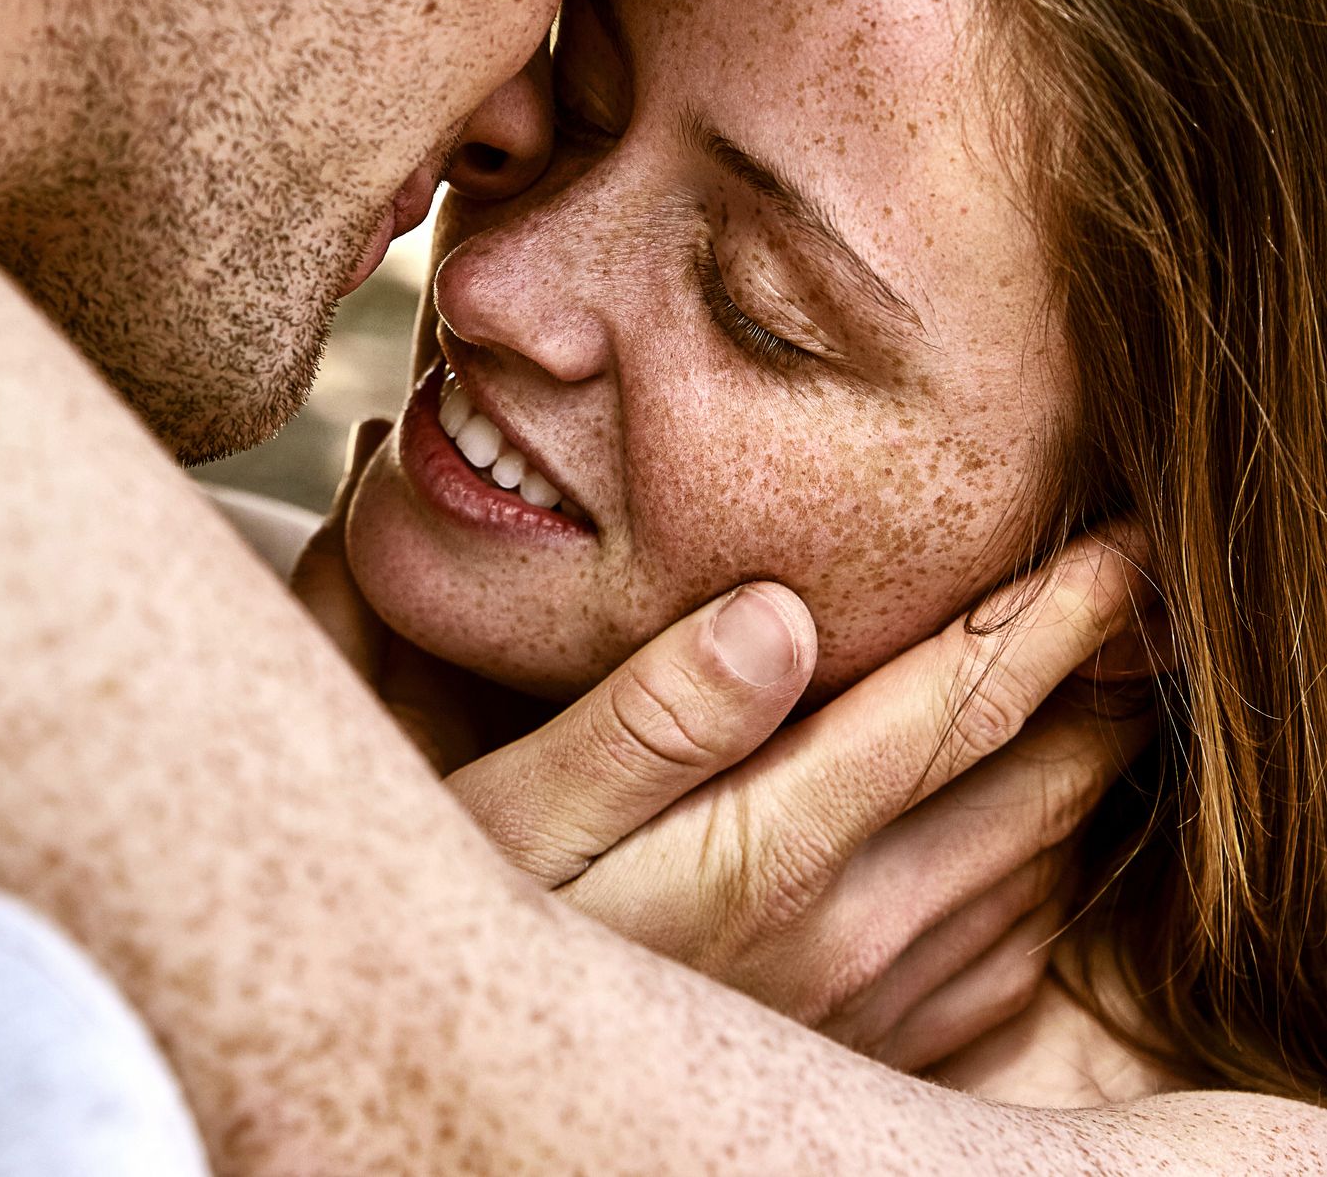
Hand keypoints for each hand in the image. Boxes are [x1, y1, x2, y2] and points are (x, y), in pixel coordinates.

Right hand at [293, 421, 1149, 1069]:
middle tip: (1136, 600)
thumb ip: (649, 718)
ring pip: (1038, 872)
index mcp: (769, 852)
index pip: (953, 708)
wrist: (492, 1074)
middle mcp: (848, 936)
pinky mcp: (871, 1054)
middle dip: (1101, 684)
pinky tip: (1017, 831)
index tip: (1121, 544)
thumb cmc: (482, 917)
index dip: (1050, 616)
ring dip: (1078, 775)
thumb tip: (777, 613)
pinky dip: (1042, 878)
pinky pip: (1013, 963)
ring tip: (1096, 693)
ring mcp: (871, 1007)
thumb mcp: (521, 810)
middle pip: (1031, 787)